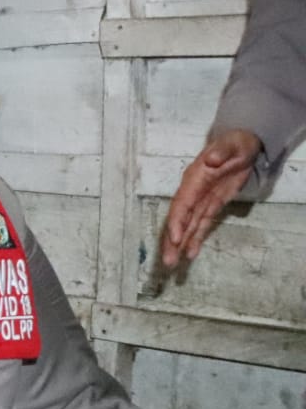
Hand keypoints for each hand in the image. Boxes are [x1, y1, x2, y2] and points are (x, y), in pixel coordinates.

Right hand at [159, 129, 262, 267]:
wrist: (241, 146)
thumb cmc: (236, 144)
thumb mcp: (232, 145)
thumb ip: (221, 152)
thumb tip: (211, 160)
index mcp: (194, 179)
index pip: (182, 203)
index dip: (177, 221)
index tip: (175, 238)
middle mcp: (192, 193)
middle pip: (179, 220)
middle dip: (172, 240)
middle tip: (168, 261)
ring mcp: (200, 201)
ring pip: (187, 226)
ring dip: (180, 245)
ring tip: (173, 264)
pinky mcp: (210, 206)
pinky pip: (200, 225)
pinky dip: (195, 240)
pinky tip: (190, 255)